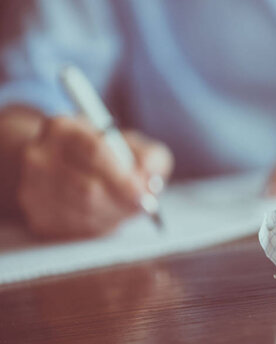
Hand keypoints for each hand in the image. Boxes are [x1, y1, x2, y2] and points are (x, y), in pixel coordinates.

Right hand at [17, 116, 173, 238]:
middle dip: (123, 201)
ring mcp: (32, 188)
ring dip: (115, 215)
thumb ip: (150, 156)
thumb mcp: (131, 145)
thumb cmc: (106, 155)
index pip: (94, 152)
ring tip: (129, 207)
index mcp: (62, 128)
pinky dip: (102, 226)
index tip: (143, 192)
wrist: (62, 166)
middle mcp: (39, 156)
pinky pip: (76, 230)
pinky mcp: (37, 217)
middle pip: (87, 188)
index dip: (122, 177)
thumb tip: (150, 178)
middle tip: (145, 205)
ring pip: (83, 212)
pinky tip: (110, 215)